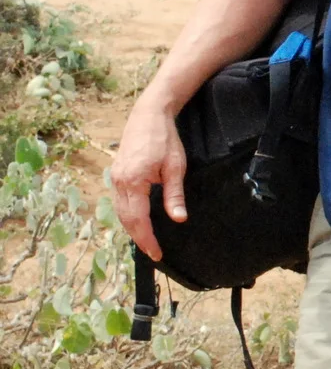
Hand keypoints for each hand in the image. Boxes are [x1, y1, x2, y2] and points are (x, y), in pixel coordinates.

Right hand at [110, 101, 187, 259]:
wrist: (148, 115)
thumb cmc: (165, 139)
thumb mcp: (175, 167)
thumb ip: (174, 195)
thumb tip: (178, 219)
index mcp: (133, 181)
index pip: (138, 219)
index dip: (147, 239)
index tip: (157, 253)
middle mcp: (119, 182)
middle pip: (126, 219)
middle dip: (139, 238)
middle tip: (153, 253)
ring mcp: (114, 178)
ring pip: (120, 212)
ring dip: (132, 228)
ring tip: (146, 242)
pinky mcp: (116, 174)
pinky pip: (119, 201)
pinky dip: (127, 215)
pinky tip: (137, 221)